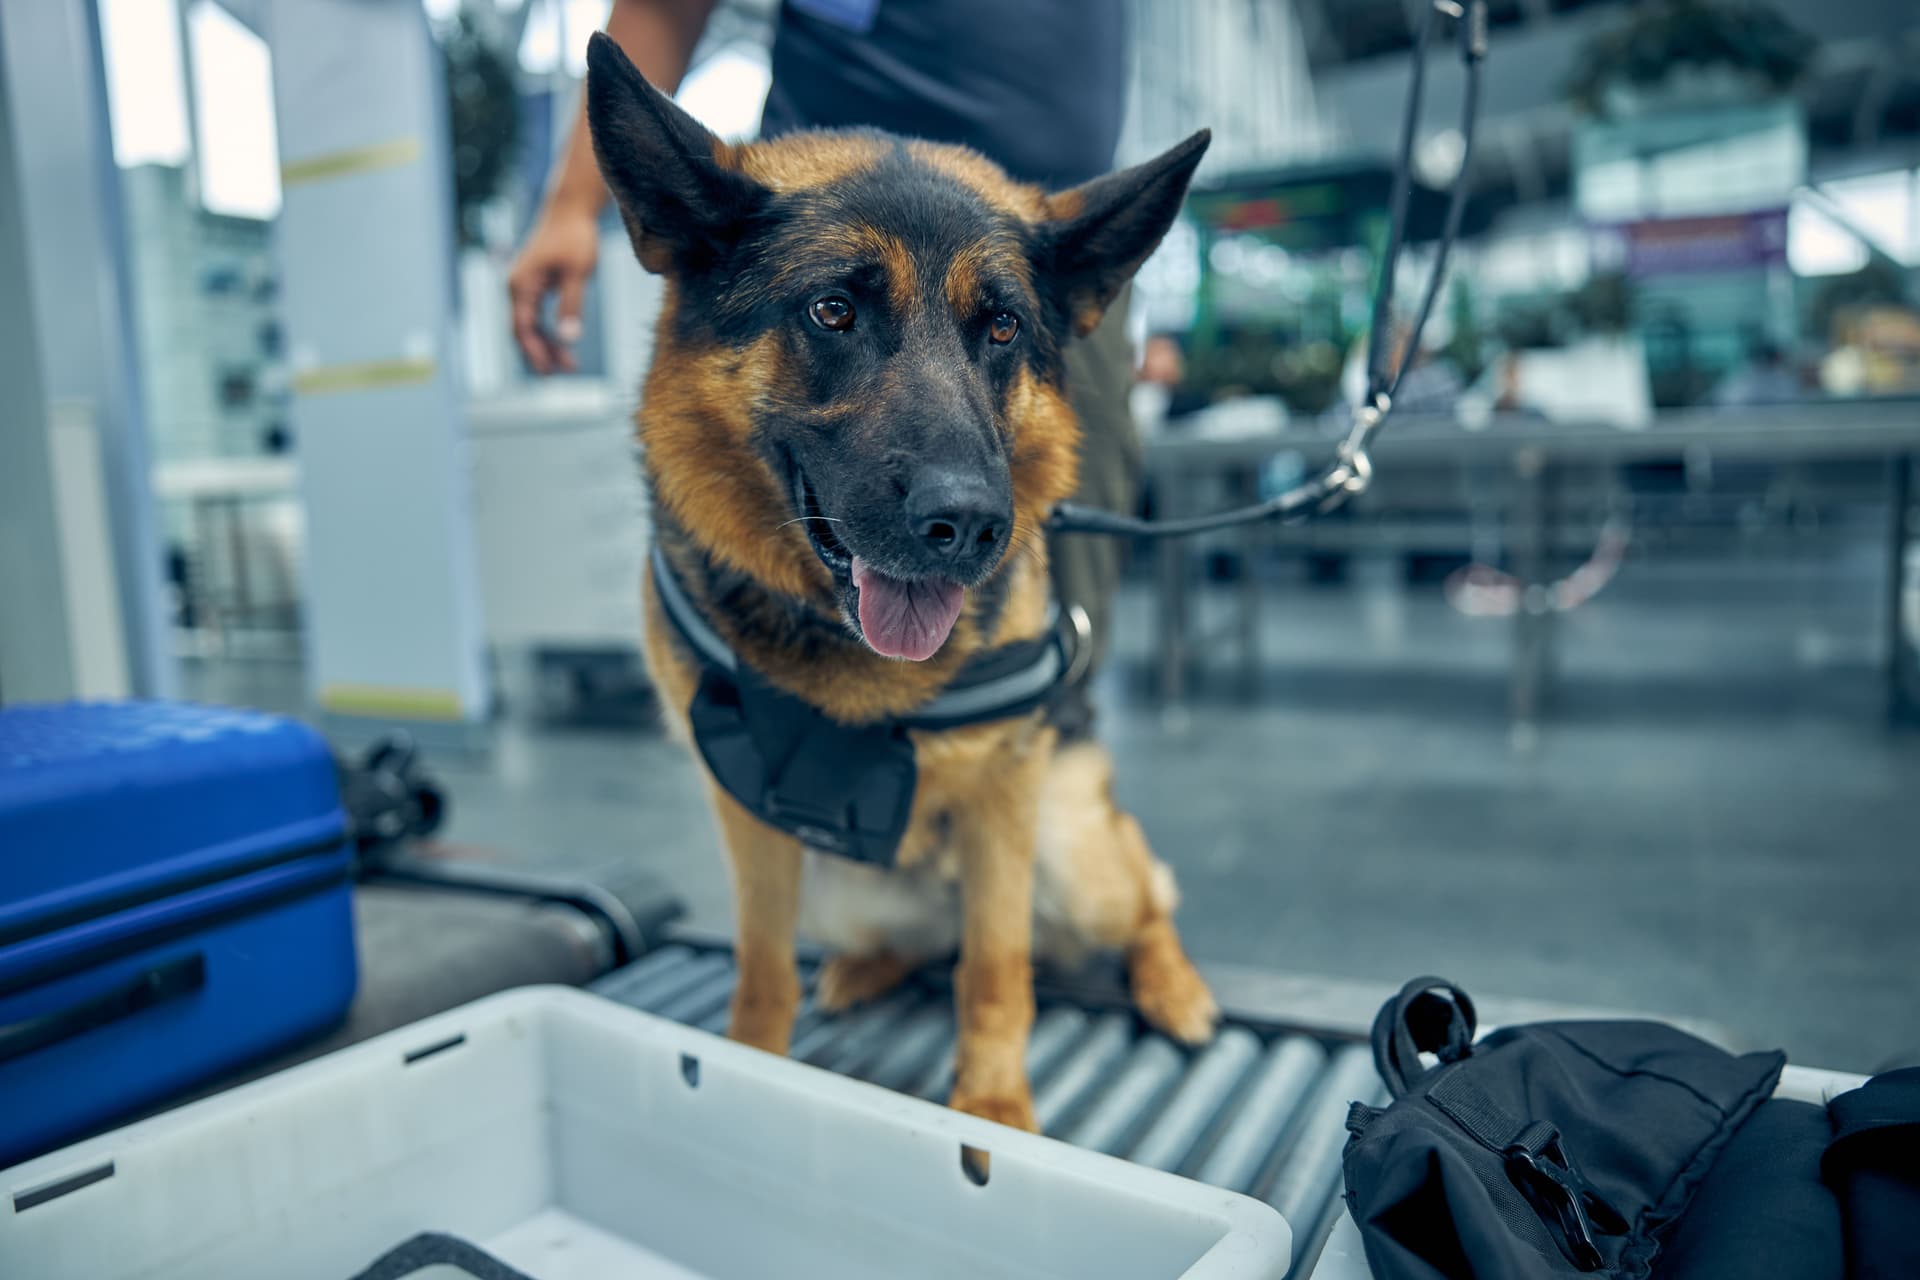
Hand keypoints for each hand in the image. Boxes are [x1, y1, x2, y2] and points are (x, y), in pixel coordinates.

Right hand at [508, 203, 600, 373]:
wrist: (570, 210)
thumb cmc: (575, 237)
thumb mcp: (578, 273)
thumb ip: (572, 305)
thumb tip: (570, 338)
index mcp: (522, 285)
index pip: (522, 328)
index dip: (535, 352)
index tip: (550, 371)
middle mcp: (516, 287)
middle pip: (522, 331)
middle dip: (540, 354)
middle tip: (562, 374)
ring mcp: (522, 286)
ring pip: (529, 325)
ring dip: (546, 345)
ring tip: (569, 365)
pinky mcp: (533, 284)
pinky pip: (535, 316)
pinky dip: (548, 332)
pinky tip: (564, 344)